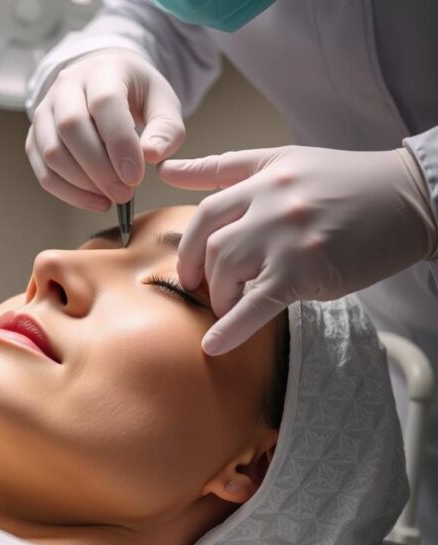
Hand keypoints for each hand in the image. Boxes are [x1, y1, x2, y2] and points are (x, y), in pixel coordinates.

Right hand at [26, 48, 185, 210]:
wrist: (102, 80)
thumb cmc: (135, 93)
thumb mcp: (163, 102)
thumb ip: (167, 129)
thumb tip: (152, 156)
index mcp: (102, 70)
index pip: (104, 103)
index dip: (119, 143)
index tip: (135, 177)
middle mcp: (65, 86)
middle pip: (70, 127)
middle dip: (98, 169)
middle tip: (124, 194)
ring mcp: (45, 111)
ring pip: (52, 151)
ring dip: (81, 183)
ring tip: (110, 198)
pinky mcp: (35, 136)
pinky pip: (43, 169)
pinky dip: (67, 192)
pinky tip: (94, 201)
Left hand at [160, 146, 436, 354]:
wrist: (413, 200)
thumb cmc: (347, 183)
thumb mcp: (284, 161)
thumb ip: (224, 168)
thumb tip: (168, 169)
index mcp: (264, 178)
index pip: (207, 208)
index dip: (187, 241)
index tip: (183, 262)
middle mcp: (271, 202)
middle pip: (209, 242)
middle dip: (197, 271)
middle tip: (199, 289)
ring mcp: (287, 236)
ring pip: (226, 269)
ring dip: (220, 295)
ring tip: (228, 305)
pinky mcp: (306, 268)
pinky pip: (257, 303)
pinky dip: (231, 327)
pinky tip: (214, 345)